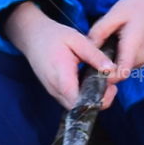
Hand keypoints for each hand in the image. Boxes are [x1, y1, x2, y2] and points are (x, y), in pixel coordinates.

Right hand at [2, 1, 117, 109]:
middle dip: (97, 101)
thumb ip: (94, 55)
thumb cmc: (53, 36)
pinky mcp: (54, 91)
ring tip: (101, 81)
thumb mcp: (77, 39)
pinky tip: (90, 81)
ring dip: (90, 99)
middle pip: (79, 108)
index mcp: (61, 76)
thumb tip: (112, 69)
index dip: (97, 100)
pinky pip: (70, 100)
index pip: (79, 102)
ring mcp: (53, 92)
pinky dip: (82, 95)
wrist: (32, 36)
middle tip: (110, 84)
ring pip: (75, 106)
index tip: (110, 88)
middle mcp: (55, 89)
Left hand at [87, 0, 143, 82]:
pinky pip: (125, 64)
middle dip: (102, 66)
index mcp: (134, 47)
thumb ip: (99, 32)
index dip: (104, 77)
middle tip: (91, 51)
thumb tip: (85, 50)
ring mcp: (143, 61)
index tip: (90, 70)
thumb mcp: (115, 14)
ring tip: (103, 44)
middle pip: (117, 73)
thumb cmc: (137, 6)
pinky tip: (112, 44)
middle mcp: (140, 59)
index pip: (120, 74)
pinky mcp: (143, 59)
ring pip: (120, 69)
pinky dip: (116, 58)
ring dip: (109, 61)